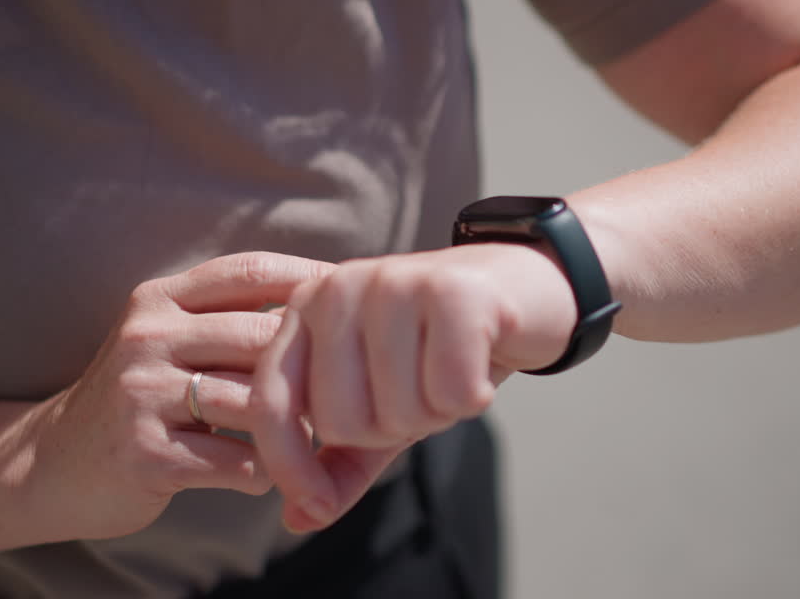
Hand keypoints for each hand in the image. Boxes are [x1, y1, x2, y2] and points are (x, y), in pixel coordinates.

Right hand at [25, 252, 335, 540]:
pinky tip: (268, 475)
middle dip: (314, 365)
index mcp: (160, 300)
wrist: (54, 464)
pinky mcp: (143, 453)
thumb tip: (326, 294)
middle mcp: (147, 337)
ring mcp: (141, 393)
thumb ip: (230, 316)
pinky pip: (235, 460)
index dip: (309, 279)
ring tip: (315, 438)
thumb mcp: (171, 340)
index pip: (250, 272)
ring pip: (255, 400)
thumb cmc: (142, 398)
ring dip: (296, 425)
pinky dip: (264, 471)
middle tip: (350, 389)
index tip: (355, 298)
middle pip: (262, 336)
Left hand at [250, 243, 575, 532]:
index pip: (272, 401)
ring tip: (453, 370)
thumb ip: (341, 459)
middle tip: (423, 390)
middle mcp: (340, 287)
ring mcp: (394, 281)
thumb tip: (300, 518)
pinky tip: (482, 364)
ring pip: (399, 412)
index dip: (291, 465)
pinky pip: (451, 392)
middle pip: (341, 421)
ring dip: (438, 412)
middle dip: (392, 429)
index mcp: (308, 309)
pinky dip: (474, 397)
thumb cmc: (444, 346)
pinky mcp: (453, 291)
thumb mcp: (386, 402)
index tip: (315, 504)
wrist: (527, 285)